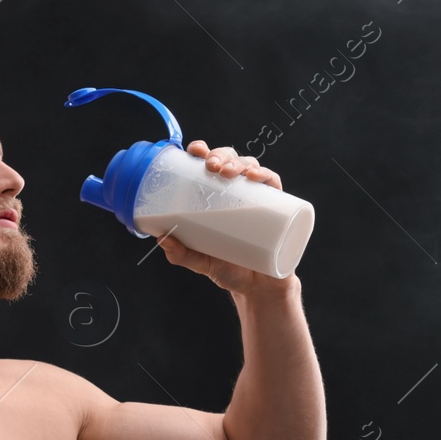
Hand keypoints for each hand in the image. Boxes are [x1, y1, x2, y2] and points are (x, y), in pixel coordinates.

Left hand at [159, 140, 295, 296]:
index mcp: (216, 197)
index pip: (210, 165)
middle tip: (211, 166)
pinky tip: (255, 177)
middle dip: (220, 155)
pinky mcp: (278, 208)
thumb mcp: (200, 262)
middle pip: (230, 160)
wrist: (258, 289)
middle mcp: (237, 193)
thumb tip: (161, 237)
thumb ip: (181, 253)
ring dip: (239, 162)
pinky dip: (265, 175)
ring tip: (227, 172)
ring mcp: (258, 198)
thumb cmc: (228, 269)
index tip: (194, 150)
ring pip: (250, 166)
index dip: (203, 152)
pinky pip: (273, 184)